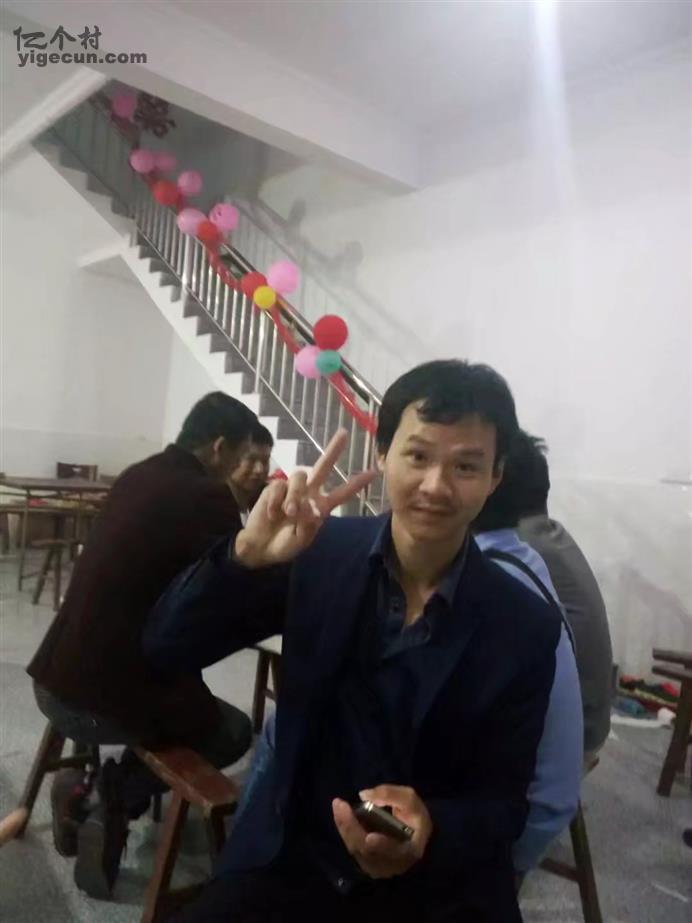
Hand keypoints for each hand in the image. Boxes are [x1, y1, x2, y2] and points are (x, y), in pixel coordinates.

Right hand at [233, 429, 375, 568]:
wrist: (261, 547)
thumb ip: (307, 527)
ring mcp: (291, 489)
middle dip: (333, 450)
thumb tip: (311, 511)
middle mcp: (308, 493)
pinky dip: (275, 503)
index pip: (342, 493)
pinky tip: (272, 514)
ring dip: (295, 496)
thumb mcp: (300, 541)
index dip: (356, 483)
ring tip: (289, 513)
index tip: (374, 472)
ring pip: (299, 477)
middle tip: (343, 433)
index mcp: (320, 506)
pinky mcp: (274, 488)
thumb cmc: (284, 544)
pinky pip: (278, 487)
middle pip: (322, 467)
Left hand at [332, 785, 432, 878]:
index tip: (370, 838)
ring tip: (338, 806)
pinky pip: (353, 847)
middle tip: (340, 805)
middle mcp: (392, 865)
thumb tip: (364, 795)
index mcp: (410, 852)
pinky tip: (340, 814)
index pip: (395, 852)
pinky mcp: (366, 863)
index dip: (382, 846)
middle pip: (368, 850)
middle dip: (352, 827)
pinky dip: (345, 831)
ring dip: (345, 827)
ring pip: (357, 849)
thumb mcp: (410, 801)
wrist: (412, 834)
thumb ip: (391, 795)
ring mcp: (377, 867)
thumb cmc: (414, 817)